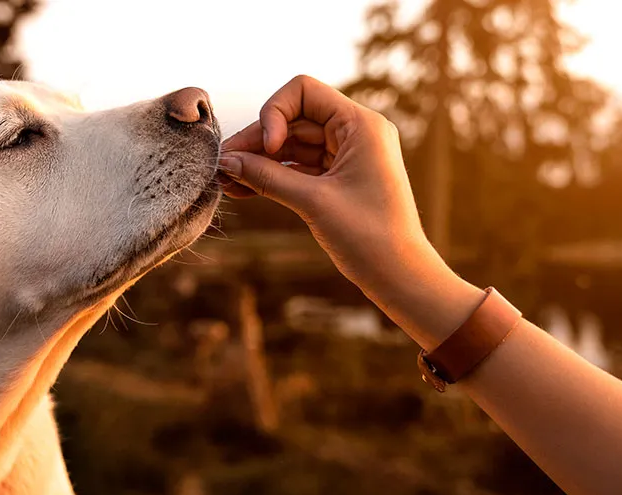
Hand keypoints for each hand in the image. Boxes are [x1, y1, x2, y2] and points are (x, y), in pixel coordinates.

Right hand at [219, 75, 482, 348]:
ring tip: (226, 181)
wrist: (399, 276)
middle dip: (258, 141)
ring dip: (260, 160)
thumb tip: (226, 161)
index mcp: (361, 124)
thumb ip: (267, 177)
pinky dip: (273, 175)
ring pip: (292, 144)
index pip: (303, 91)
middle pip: (293, 119)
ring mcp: (347, 155)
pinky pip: (299, 167)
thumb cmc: (368, 237)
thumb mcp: (313, 202)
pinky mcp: (339, 178)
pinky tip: (243, 188)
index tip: (267, 148)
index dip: (275, 112)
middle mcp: (355, 132)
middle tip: (222, 165)